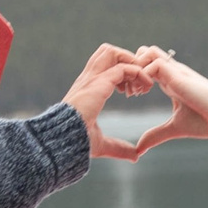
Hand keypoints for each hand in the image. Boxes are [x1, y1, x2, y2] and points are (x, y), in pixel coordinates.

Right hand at [63, 42, 152, 161]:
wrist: (64, 142)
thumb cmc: (77, 143)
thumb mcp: (102, 144)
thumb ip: (119, 147)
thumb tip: (135, 156)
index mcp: (88, 88)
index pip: (105, 64)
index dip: (123, 73)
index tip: (132, 92)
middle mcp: (89, 79)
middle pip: (108, 51)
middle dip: (128, 60)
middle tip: (138, 82)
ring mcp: (93, 79)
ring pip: (113, 52)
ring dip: (132, 63)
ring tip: (141, 84)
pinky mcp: (99, 83)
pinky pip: (123, 67)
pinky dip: (137, 73)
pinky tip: (143, 89)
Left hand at [131, 49, 207, 154]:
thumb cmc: (206, 121)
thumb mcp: (175, 128)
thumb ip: (156, 135)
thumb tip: (139, 149)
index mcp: (170, 81)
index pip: (145, 66)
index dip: (133, 76)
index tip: (129, 95)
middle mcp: (171, 72)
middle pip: (144, 52)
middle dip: (130, 67)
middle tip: (128, 90)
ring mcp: (174, 71)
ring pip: (147, 51)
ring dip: (136, 68)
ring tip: (136, 90)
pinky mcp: (178, 74)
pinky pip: (153, 62)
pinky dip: (144, 74)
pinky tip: (144, 92)